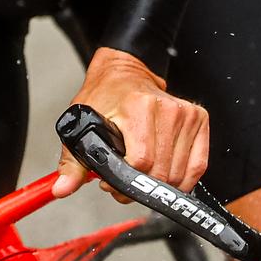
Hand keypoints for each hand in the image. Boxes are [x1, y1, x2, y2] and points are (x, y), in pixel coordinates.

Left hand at [53, 47, 210, 201]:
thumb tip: (62, 188)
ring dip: (159, 184)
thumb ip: (73, 161)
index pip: (140, 162)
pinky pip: (197, 165)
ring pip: (178, 174)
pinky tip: (164, 174)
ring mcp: (186, 114)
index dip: (122, 182)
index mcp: (138, 107)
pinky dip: (182, 179)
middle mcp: (166, 109)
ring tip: (141, 173)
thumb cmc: (105, 96)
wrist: (125, 72)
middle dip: (139, 187)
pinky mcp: (198, 120)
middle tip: (124, 180)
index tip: (109, 182)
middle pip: (160, 172)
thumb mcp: (81, 125)